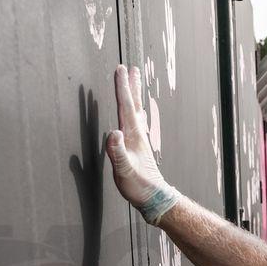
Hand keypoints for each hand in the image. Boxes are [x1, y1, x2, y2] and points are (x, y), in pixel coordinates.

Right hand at [106, 65, 178, 221]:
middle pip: (134, 104)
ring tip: (134, 82)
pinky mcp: (139, 146)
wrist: (153, 197)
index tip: (120, 69)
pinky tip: (135, 112)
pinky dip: (134, 110)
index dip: (122, 88)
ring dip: (134, 95)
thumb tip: (113, 133)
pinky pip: (136, 121)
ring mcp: (140, 139)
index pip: (126, 106)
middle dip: (131, 85)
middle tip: (131, 68)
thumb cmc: (138, 186)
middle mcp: (138, 134)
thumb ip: (117, 153)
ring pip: (136, 111)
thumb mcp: (124, 171)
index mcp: (133, 136)